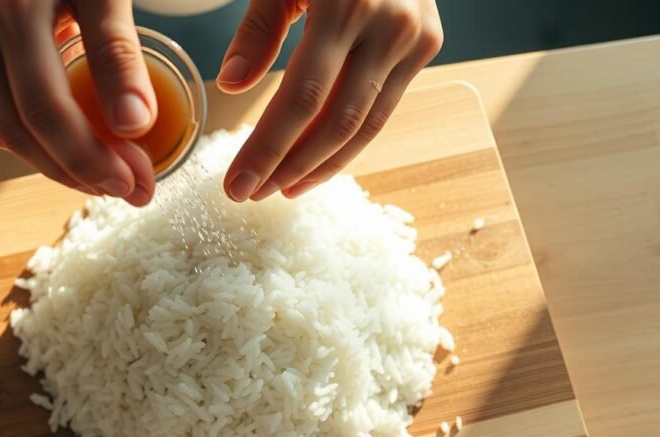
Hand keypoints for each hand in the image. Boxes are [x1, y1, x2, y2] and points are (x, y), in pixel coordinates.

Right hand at [0, 0, 157, 205]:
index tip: (137, 184)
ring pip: (2, 132)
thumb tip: (137, 126)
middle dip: (80, 172)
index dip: (91, 159)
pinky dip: (33, 139)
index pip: (46, 111)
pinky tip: (71, 148)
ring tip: (106, 176)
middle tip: (131, 190)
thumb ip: (117, 51)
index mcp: (9, 12)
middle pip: (20, 132)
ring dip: (56, 164)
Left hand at [218, 0, 442, 200]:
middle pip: (336, 122)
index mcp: (346, 4)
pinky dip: (349, 141)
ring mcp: (415, 39)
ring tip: (282, 188)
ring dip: (321, 165)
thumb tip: (232, 84)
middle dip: (290, 166)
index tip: (236, 184)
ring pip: (366, 125)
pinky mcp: (427, 47)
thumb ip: (257, 29)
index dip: (268, 148)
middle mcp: (389, 27)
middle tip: (252, 194)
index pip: (302, 97)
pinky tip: (317, 161)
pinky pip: (383, 108)